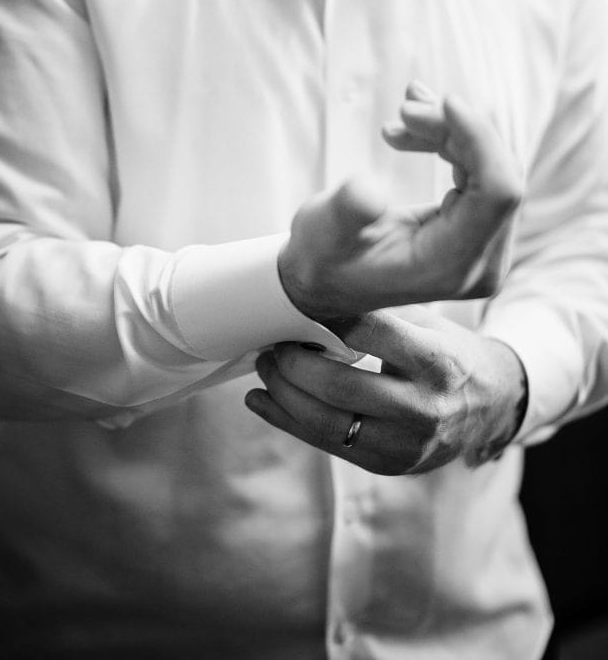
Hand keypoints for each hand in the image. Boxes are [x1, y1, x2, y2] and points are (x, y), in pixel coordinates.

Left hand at [245, 308, 528, 473]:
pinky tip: (264, 402)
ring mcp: (408, 444)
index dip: (326, 317)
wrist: (492, 404)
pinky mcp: (390, 465)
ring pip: (326, 423)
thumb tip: (313, 291)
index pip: (370, 334)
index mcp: (437, 361)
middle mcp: (425, 407)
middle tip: (273, 345)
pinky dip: (289, 422)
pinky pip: (328, 446)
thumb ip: (380, 311)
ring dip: (284, 395)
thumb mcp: (429, 321)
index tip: (298, 303)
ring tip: (265, 370)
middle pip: (339, 386)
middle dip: (293, 364)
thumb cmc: (449, 351)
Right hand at [278, 81, 521, 321]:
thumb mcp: (323, 231)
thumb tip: (368, 189)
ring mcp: (483, 247)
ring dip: (450, 132)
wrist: (323, 278)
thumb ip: (348, 212)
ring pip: (490, 169)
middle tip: (404, 109)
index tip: (445, 102)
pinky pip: (479, 174)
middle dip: (456, 130)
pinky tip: (411, 129)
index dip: (481, 140)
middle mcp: (480, 262)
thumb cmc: (322, 256)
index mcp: (450, 267)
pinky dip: (449, 143)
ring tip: (403, 113)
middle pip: (497, 175)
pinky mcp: (475, 230)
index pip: (497, 194)